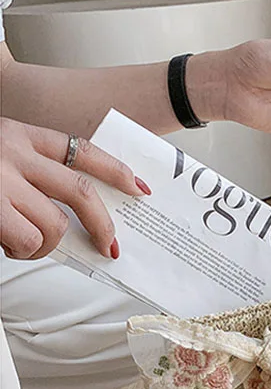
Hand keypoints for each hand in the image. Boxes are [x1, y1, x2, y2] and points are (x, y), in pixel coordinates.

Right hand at [0, 117, 147, 259]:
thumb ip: (33, 174)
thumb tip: (74, 213)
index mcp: (21, 137)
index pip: (82, 149)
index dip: (116, 170)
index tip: (138, 187)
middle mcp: (14, 153)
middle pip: (81, 191)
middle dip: (102, 225)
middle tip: (108, 245)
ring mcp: (2, 180)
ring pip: (57, 223)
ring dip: (48, 245)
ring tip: (27, 245)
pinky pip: (30, 240)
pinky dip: (25, 252)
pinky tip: (9, 246)